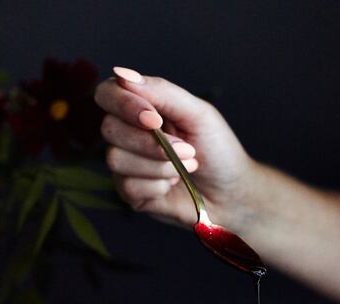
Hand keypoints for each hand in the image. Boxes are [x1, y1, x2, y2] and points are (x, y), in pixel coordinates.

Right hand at [94, 67, 254, 228]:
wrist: (231, 192)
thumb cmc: (218, 149)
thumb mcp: (198, 113)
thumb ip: (162, 92)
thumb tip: (122, 73)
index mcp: (140, 107)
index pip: (107, 94)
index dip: (124, 105)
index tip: (155, 119)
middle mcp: (127, 134)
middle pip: (109, 129)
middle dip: (150, 142)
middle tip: (187, 149)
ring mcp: (127, 165)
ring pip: (116, 159)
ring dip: (158, 165)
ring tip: (186, 167)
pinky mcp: (131, 194)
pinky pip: (129, 187)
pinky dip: (157, 186)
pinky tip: (174, 185)